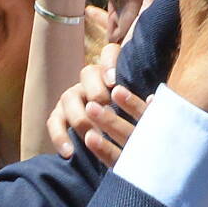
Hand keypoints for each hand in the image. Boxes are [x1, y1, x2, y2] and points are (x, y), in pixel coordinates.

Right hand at [51, 46, 148, 161]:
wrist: (118, 147)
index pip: (110, 53)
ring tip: (91, 136)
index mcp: (112, 73)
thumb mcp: (143, 115)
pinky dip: (60, 137)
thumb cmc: (136, 128)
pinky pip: (54, 122)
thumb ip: (147, 106)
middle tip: (107, 110)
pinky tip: (69, 153)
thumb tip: (153, 101)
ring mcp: (73, 97)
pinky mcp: (60, 115)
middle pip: (87, 73)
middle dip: (96, 92)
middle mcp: (91, 81)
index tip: (115, 83)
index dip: (109, 64)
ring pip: (68, 97)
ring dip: (80, 117)